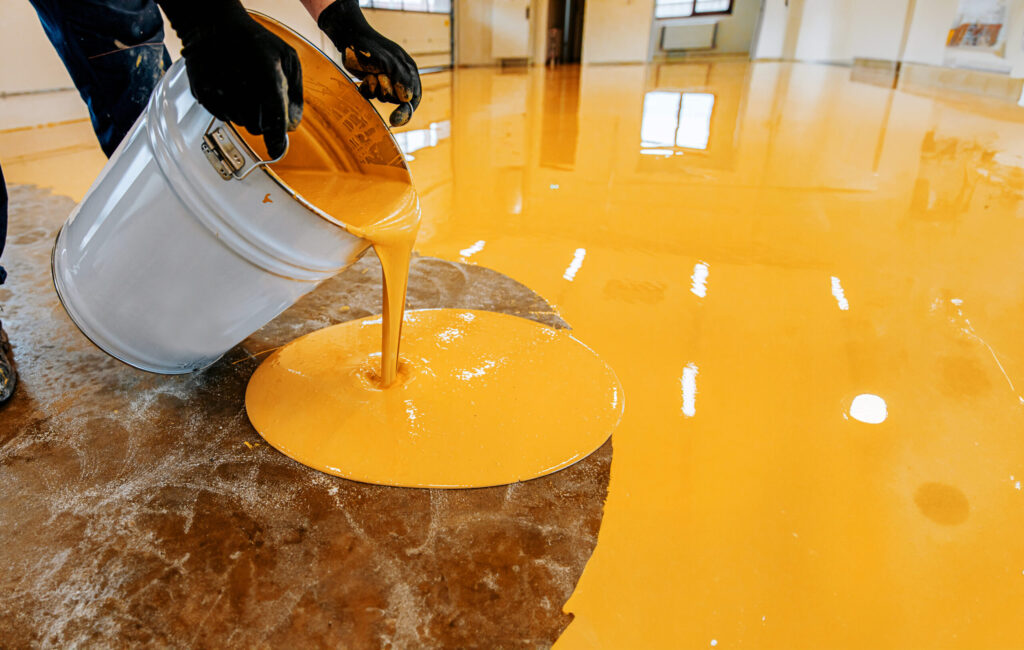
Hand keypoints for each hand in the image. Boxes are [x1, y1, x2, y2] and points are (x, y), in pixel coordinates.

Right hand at [159, 0, 302, 157]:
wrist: (215, 26)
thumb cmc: (255, 41)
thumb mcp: (287, 58)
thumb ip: (294, 93)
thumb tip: (293, 124)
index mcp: (266, 78)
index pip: (274, 120)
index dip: (276, 140)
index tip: (276, 151)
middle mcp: (241, 87)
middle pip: (257, 127)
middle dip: (263, 120)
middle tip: (261, 100)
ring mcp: (220, 92)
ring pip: (240, 123)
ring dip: (246, 114)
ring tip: (245, 88)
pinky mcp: (204, 94)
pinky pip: (223, 116)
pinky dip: (230, 108)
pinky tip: (231, 88)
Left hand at [317, 0, 421, 125]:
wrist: (350, 38)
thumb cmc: (372, 47)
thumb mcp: (390, 61)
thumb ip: (401, 79)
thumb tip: (407, 99)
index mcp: (408, 71)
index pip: (414, 96)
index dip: (407, 110)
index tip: (396, 120)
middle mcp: (398, 77)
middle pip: (398, 100)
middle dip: (388, 91)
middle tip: (381, 77)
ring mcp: (384, 81)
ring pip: (384, 98)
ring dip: (377, 89)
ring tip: (372, 73)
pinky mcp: (371, 83)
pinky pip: (371, 96)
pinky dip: (367, 89)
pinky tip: (364, 77)